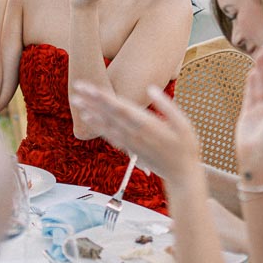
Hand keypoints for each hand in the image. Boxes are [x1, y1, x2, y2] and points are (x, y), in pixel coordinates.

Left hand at [70, 81, 201, 187]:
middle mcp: (135, 134)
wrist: (182, 176)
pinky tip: (89, 119)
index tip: (90, 87)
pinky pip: (111, 136)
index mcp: (147, 125)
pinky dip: (98, 127)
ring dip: (91, 112)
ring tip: (77, 102)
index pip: (120, 108)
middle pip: (109, 114)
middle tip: (76, 87)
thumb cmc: (186, 148)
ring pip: (106, 125)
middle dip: (92, 100)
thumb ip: (167, 105)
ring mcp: (131, 143)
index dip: (103, 97)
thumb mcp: (184, 124)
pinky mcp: (130, 149)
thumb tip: (150, 88)